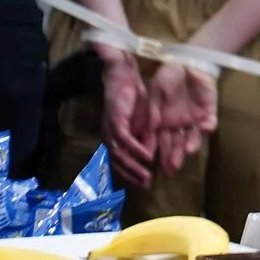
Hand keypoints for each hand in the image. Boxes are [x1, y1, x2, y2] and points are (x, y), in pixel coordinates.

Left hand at [99, 50, 154, 188]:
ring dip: (134, 167)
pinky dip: (136, 150)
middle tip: (146, 185)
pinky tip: (147, 157)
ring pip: (120, 155)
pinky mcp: (115, 121)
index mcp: (113, 137)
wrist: (123, 74)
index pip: (118, 161)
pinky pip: (125, 141)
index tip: (141, 183)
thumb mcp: (142, 120)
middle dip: (132, 175)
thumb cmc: (133, 96)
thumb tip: (150, 155)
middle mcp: (109, 136)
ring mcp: (110, 129)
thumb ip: (144, 136)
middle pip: (117, 162)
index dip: (129, 174)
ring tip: (147, 176)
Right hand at [145, 61, 217, 176]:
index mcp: (164, 121)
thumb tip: (150, 127)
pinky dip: (208, 125)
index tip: (153, 163)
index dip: (158, 152)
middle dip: (174, 156)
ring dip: (191, 145)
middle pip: (176, 144)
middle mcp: (179, 124)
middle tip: (171, 169)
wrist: (187, 61)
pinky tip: (205, 128)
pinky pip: (210, 121)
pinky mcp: (209, 111)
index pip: (160, 141)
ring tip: (187, 151)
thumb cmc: (169, 76)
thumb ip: (153, 108)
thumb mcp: (156, 90)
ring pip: (193, 137)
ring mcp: (194, 119)